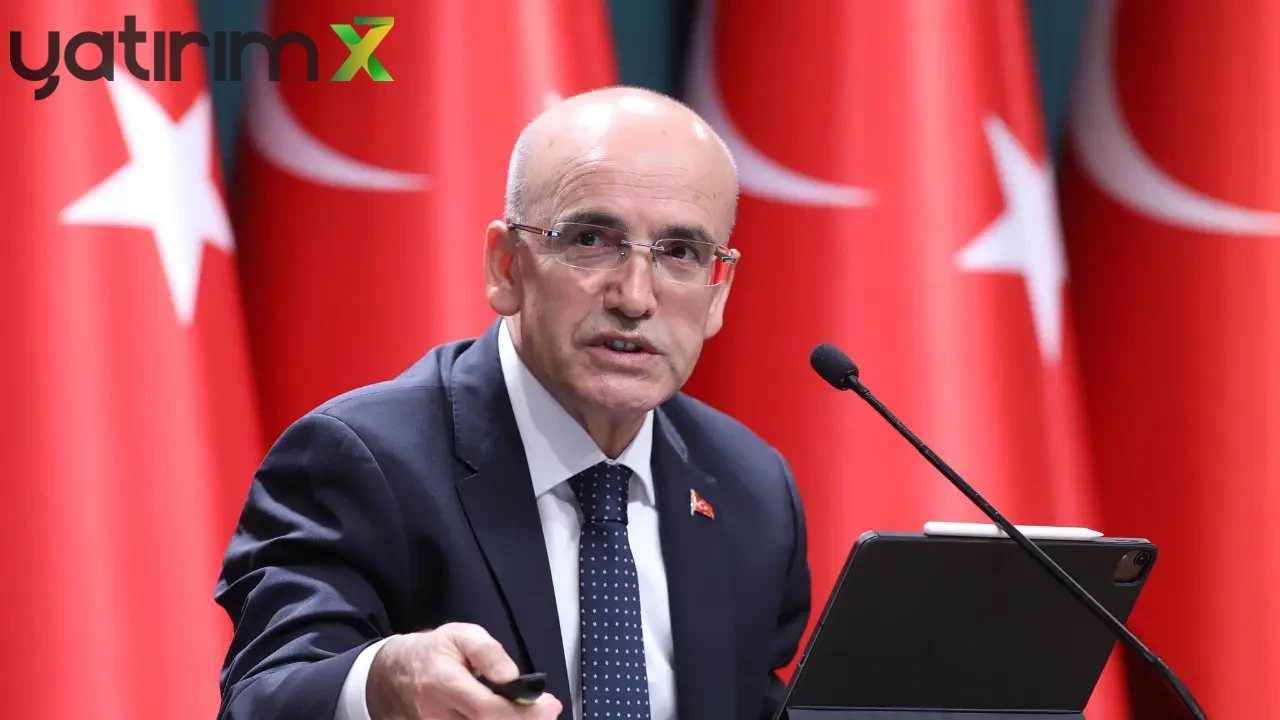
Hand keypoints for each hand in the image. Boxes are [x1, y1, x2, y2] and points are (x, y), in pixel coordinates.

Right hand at [366, 623, 562, 719]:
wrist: (390, 675)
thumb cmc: (430, 653)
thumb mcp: (460, 635)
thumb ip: (488, 652)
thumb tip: (512, 675)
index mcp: (444, 685)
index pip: (488, 710)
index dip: (523, 713)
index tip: (550, 706)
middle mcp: (439, 716)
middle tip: (548, 712)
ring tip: (531, 713)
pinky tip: (510, 715)